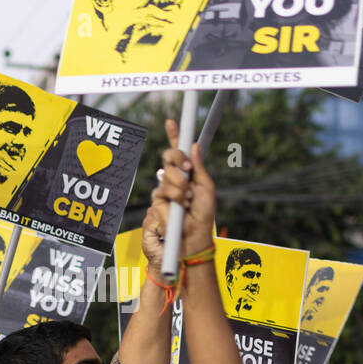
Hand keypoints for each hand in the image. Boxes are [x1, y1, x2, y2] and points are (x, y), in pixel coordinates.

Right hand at [142, 118, 216, 271]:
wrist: (194, 240)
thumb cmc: (202, 218)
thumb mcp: (206, 190)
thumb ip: (199, 168)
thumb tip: (194, 146)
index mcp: (186, 176)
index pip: (177, 154)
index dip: (174, 137)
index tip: (171, 122)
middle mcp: (172, 182)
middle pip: (168, 160)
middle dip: (177, 163)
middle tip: (188, 174)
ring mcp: (163, 193)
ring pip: (165, 178)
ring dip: (179, 189)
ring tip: (187, 203)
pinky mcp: (156, 205)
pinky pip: (161, 195)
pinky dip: (173, 202)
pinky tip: (179, 211)